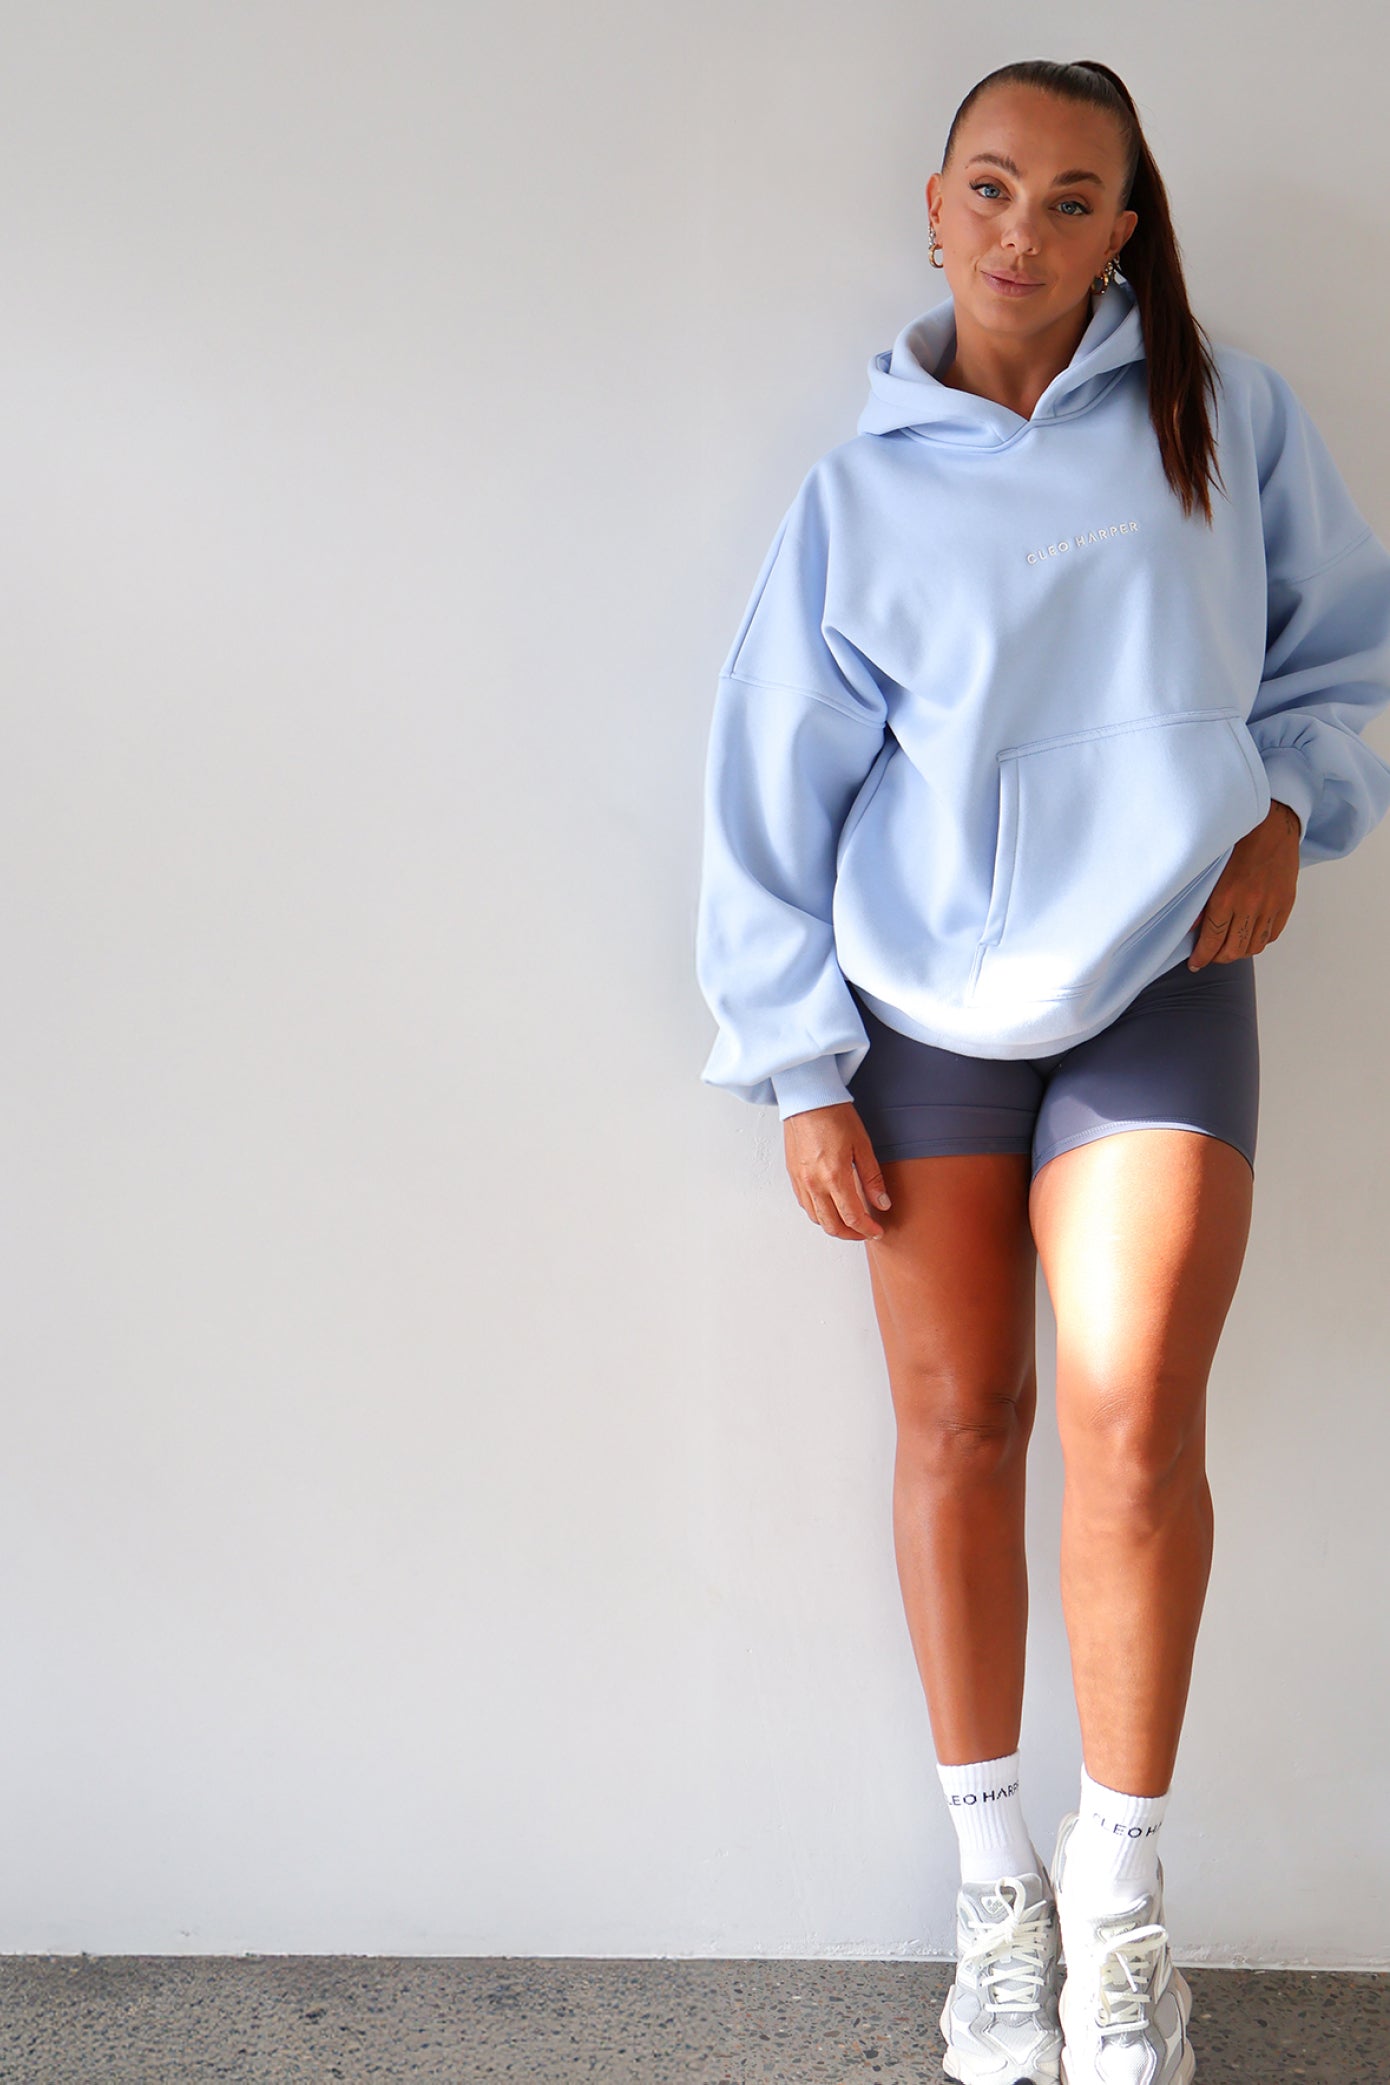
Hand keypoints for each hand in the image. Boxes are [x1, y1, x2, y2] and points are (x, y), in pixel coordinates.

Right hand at [782, 1102, 891, 1240]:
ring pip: (816, 1218)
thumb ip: (872, 1178)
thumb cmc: (835, 1116)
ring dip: (834, 1226)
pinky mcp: (793, 1174)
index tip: (877, 1231)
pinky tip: (830, 1206)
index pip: (852, 1217)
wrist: (807, 1099)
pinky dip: (819, 1213)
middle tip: (865, 1231)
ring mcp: (801, 1180)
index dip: (867, 1229)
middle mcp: (814, 1183)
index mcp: (834, 1176)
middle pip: (832, 1225)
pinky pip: (805, 1204)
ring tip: (850, 1222)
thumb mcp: (862, 1146)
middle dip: (851, 1234)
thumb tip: (882, 1203)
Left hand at [1187, 797, 1300, 968]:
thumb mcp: (1211, 867)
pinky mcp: (1286, 903)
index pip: (1212, 940)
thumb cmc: (1238, 840)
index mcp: (1227, 896)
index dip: (1202, 957)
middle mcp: (1250, 905)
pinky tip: (1248, 934)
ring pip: (1253, 946)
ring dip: (1239, 951)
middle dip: (1218, 957)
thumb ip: (1201, 899)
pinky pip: (1271, 935)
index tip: (1195, 963)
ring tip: (1228, 946)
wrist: (1273, 823)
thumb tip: (1191, 926)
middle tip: (1209, 955)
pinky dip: (1258, 940)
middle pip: (1233, 949)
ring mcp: (1271, 906)